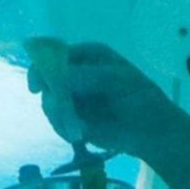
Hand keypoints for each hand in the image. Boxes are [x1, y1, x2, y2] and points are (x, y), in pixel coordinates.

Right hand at [25, 40, 179, 156]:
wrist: (151, 132)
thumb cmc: (140, 98)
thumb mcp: (117, 80)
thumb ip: (87, 76)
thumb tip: (58, 79)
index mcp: (87, 56)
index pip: (55, 54)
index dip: (42, 67)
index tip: (38, 86)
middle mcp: (75, 74)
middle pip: (45, 80)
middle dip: (51, 97)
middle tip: (63, 112)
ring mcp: (72, 97)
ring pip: (49, 104)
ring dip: (59, 116)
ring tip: (81, 126)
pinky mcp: (72, 119)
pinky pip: (57, 122)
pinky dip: (65, 129)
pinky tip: (82, 133)